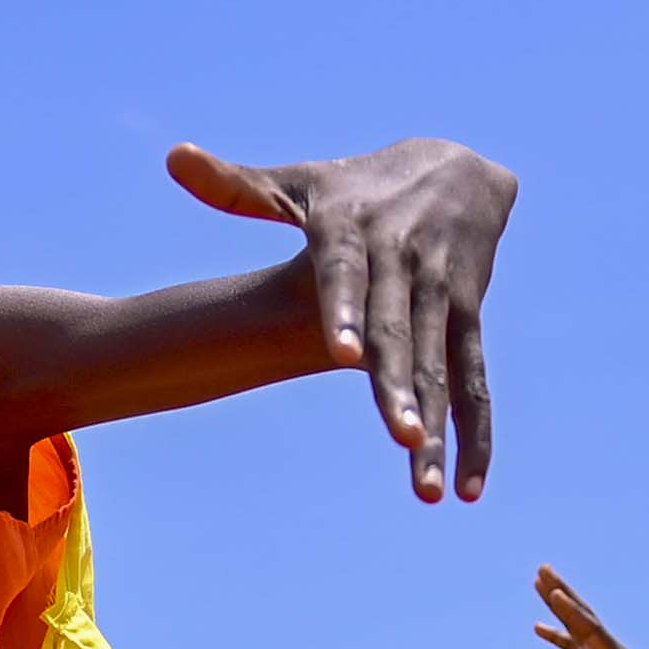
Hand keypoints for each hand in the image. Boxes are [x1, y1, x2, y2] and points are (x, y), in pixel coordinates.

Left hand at [170, 136, 517, 501]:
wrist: (456, 165)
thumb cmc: (356, 184)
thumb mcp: (301, 182)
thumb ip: (237, 186)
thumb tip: (174, 160)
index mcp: (356, 231)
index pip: (348, 273)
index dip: (346, 310)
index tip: (343, 353)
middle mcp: (406, 263)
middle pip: (401, 331)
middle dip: (400, 385)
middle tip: (401, 436)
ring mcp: (443, 294)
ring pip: (439, 367)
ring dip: (437, 424)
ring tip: (427, 486)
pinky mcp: (470, 318)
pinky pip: (473, 382)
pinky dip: (474, 434)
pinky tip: (465, 489)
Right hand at [532, 568, 648, 648]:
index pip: (593, 631)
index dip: (574, 613)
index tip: (556, 594)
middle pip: (583, 616)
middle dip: (564, 594)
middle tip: (543, 569)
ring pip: (576, 624)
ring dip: (558, 604)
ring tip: (539, 581)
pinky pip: (572, 645)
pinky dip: (557, 635)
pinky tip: (538, 627)